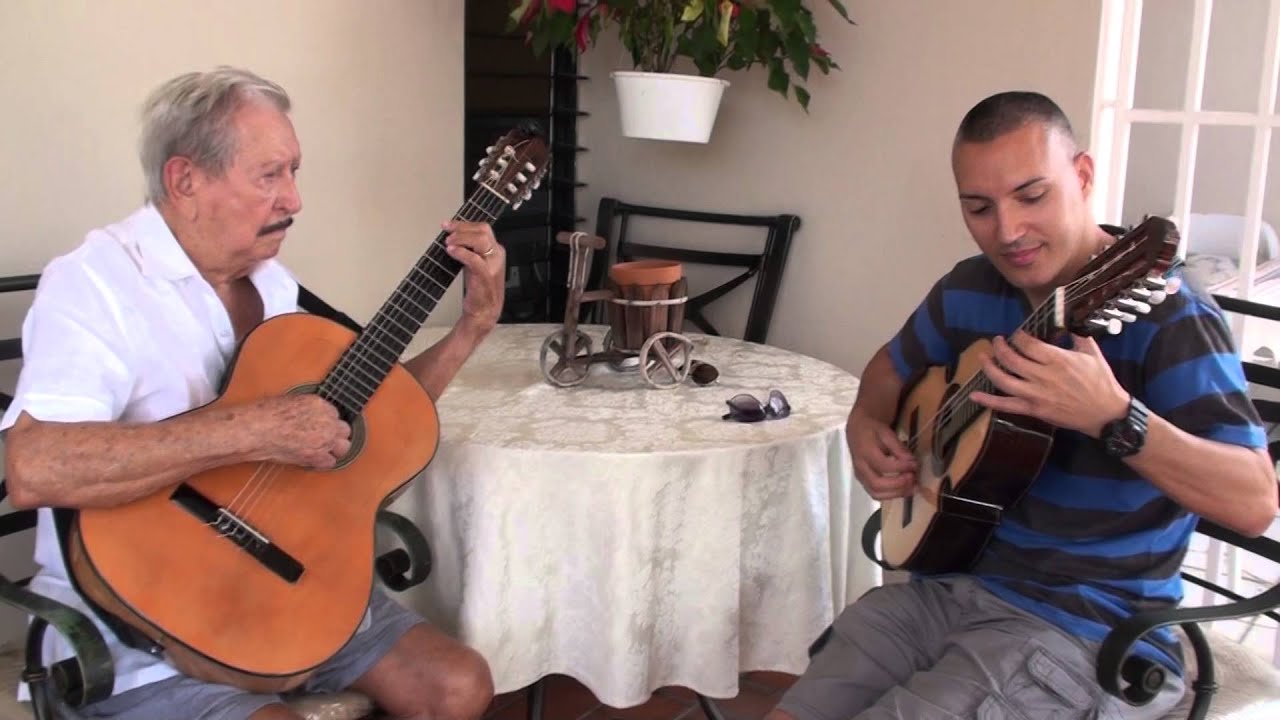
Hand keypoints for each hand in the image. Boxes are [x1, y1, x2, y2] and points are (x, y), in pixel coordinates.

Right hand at [244, 394, 351, 468]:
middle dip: (335, 435)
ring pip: (343, 446)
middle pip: (344, 430)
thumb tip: (309, 414)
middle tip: (324, 440)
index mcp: (319, 404)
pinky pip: (330, 462)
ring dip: (334, 449)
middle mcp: (326, 421)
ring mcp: (324, 439)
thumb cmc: (265, 415)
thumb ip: (307, 408)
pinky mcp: (317, 455)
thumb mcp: (290, 401)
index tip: (321, 427)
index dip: (327, 422)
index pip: (334, 414)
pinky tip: (313, 461)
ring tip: (322, 451)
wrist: (256, 430)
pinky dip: (322, 463)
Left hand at [443, 220, 504, 331]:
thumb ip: (469, 250)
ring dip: (461, 238)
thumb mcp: (475, 264)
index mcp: (496, 251)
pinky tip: (451, 251)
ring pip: (480, 240)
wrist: (484, 312)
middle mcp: (496, 255)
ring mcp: (492, 264)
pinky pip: (473, 258)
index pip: (482, 228)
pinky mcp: (485, 275)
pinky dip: (461, 252)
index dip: (463, 224)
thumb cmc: (479, 289)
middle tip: (447, 233)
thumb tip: (453, 236)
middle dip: (462, 228)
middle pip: (483, 230)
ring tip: (449, 243)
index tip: (448, 225)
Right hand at [849, 415, 917, 499]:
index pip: (882, 465)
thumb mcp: (886, 432)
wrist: (857, 430)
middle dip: (898, 484)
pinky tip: (905, 490)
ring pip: (876, 493)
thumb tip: (911, 461)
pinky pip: (876, 494)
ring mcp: (860, 476)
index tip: (915, 464)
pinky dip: (892, 495)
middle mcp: (860, 467)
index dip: (900, 467)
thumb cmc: (873, 430)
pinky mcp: (863, 482)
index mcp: (864, 451)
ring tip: (912, 488)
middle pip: (877, 484)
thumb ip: (898, 447)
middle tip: (913, 478)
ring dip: (896, 493)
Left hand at [970, 331, 1129, 437]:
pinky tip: (974, 395)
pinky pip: (1007, 405)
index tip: (1016, 334)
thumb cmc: (1101, 382)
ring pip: (1004, 380)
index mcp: (1058, 360)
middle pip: (1012, 359)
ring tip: (983, 356)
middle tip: (996, 341)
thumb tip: (1064, 325)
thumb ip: (1076, 336)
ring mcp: (1036, 395)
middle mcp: (1044, 376)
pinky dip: (989, 401)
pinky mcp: (1034, 410)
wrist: (1106, 413)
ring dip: (989, 367)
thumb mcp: (1092, 352)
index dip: (1018, 336)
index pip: (1028, 344)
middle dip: (1000, 347)